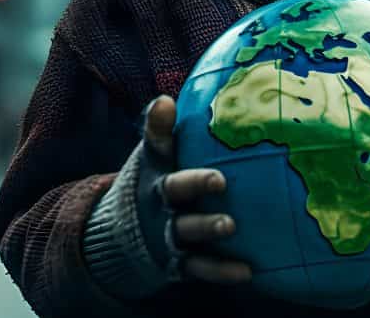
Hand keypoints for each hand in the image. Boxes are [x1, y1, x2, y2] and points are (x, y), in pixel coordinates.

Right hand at [140, 95, 251, 283]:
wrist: (122, 238)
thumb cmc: (153, 186)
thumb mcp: (153, 160)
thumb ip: (163, 132)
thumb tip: (167, 98)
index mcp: (154, 171)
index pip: (155, 145)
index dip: (158, 126)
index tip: (166, 105)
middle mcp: (157, 203)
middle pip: (173, 190)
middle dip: (194, 184)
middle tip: (220, 180)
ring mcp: (165, 233)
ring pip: (186, 231)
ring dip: (207, 228)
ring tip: (230, 226)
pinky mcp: (176, 262)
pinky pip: (200, 267)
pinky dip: (221, 270)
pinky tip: (246, 271)